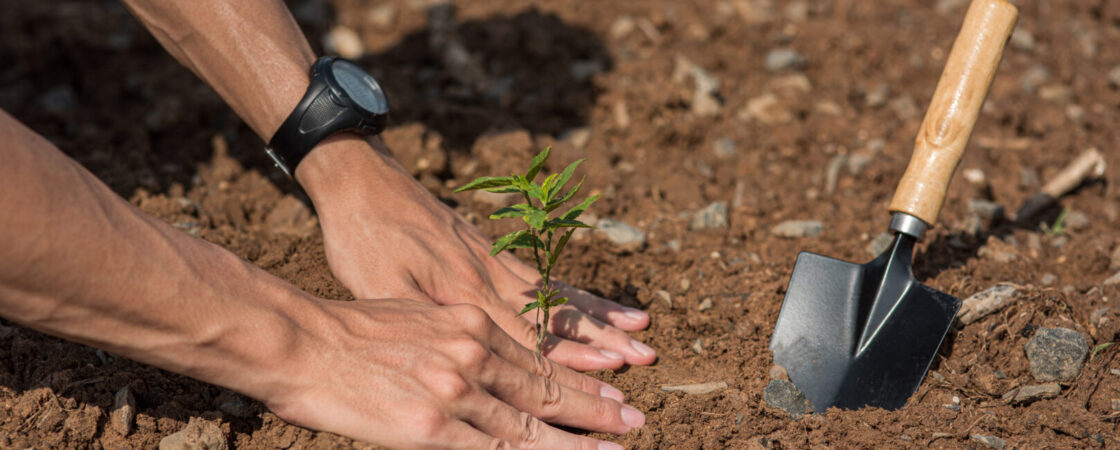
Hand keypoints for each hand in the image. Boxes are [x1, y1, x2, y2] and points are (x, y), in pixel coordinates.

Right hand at [266, 298, 643, 448]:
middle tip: (635, 420)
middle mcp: (473, 352)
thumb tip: (491, 367)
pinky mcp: (431, 427)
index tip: (615, 390)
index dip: (581, 378)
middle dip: (596, 408)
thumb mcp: (419, 316)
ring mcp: (455, 391)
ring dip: (577, 441)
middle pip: (546, 388)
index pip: (540, 358)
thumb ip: (460, 341)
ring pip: (530, 424)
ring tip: (616, 448)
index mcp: (472, 323)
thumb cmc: (351, 330)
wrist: (300, 341)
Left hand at [296, 136, 655, 370]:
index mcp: (465, 292)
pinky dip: (578, 291)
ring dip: (601, 315)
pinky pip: (545, 275)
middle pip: (556, 314)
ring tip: (643, 327)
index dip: (571, 356)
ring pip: (558, 293)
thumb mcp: (380, 288)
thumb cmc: (364, 240)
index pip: (528, 333)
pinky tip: (599, 300)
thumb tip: (467, 357)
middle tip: (647, 356)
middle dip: (603, 340)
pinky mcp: (493, 249)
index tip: (612, 372)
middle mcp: (491, 276)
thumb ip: (427, 320)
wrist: (361, 182)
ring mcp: (496, 260)